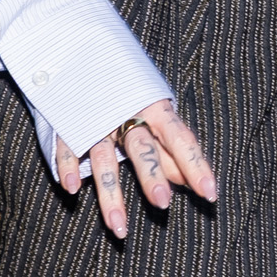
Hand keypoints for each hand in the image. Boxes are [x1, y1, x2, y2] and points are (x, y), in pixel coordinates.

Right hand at [55, 99, 217, 238]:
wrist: (80, 49)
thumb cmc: (126, 88)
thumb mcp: (153, 111)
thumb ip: (168, 148)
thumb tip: (187, 180)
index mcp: (154, 107)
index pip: (181, 139)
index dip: (196, 166)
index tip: (210, 194)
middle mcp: (125, 113)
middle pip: (141, 147)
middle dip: (152, 176)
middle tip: (163, 204)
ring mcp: (94, 119)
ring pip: (103, 158)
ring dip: (110, 194)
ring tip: (119, 227)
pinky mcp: (67, 123)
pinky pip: (67, 147)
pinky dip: (68, 167)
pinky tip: (73, 190)